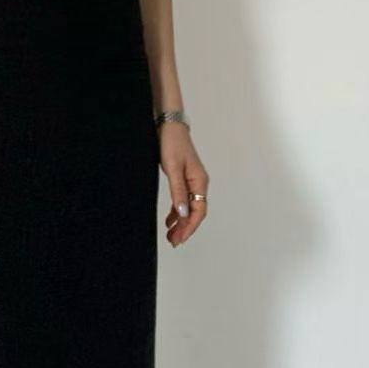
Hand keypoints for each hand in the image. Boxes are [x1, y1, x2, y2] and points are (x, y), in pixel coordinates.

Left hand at [159, 123, 209, 247]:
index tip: (180, 239)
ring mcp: (192, 182)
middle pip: (195, 212)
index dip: (190, 227)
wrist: (169, 126)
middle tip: (173, 242)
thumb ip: (178, 192)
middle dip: (185, 229)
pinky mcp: (183, 179)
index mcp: (199, 182)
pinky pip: (182, 201)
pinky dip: (176, 213)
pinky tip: (169, 222)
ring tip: (171, 236)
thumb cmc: (172, 143)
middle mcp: (198, 183)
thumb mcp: (173, 169)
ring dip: (180, 223)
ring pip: (188, 209)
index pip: (199, 211)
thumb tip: (182, 214)